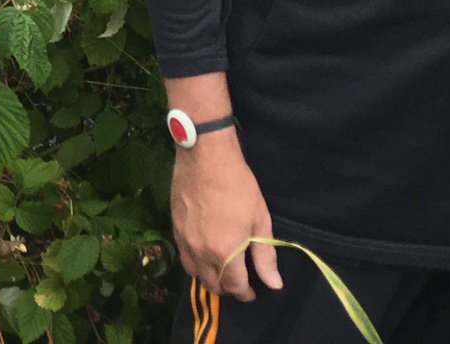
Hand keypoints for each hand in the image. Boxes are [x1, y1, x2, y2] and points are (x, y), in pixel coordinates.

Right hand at [172, 134, 282, 302]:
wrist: (205, 156)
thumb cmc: (238, 186)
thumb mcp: (260, 220)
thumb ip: (265, 256)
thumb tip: (274, 284)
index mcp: (225, 252)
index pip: (235, 286)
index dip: (246, 293)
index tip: (253, 292)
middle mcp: (201, 252)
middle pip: (212, 285)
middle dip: (228, 289)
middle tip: (239, 282)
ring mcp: (185, 240)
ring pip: (194, 273)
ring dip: (209, 277)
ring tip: (221, 270)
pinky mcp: (175, 228)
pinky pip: (183, 256)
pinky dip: (195, 263)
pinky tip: (205, 253)